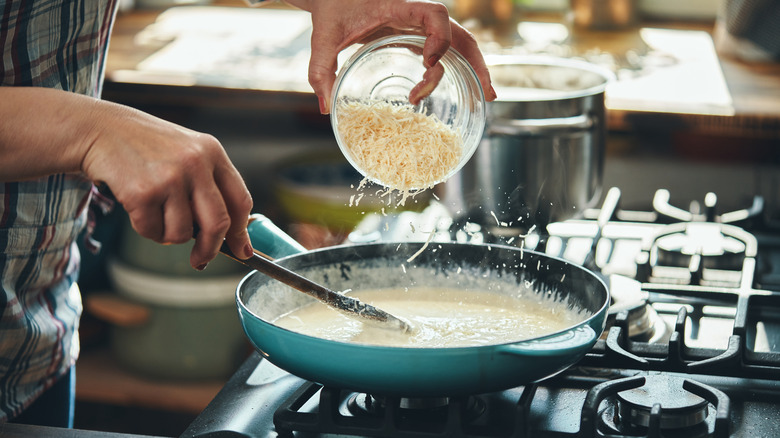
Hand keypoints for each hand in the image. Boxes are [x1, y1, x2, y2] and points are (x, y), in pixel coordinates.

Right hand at [80, 101, 253, 269]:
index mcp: (212, 152)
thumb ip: (209, 186)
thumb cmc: (147, 147)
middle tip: (201, 259)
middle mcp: (195, 163)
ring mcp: (170, 177)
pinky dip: (147, 229)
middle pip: (218, 224)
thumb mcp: (188, 152)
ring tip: (156, 212)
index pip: (240, 201)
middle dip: (210, 249)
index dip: (242, 232)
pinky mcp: (143, 192)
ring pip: (182, 233)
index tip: (241, 251)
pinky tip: (139, 207)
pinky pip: (154, 232)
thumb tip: (229, 235)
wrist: (101, 129)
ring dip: (169, 234)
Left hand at [285, 0, 496, 112]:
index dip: (440, 37)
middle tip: (485, 91)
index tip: (427, 62)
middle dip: (476, 61)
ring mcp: (419, 28)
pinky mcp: (415, 38)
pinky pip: (444, 51)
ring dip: (474, 67)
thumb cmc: (331, 9)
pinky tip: (465, 90)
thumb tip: (324, 108)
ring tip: (485, 97)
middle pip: (460, 33)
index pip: (434, 14)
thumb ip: (321, 71)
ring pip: (458, 43)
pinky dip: (458, 69)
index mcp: (399, 8)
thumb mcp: (322, 37)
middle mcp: (416, 17)